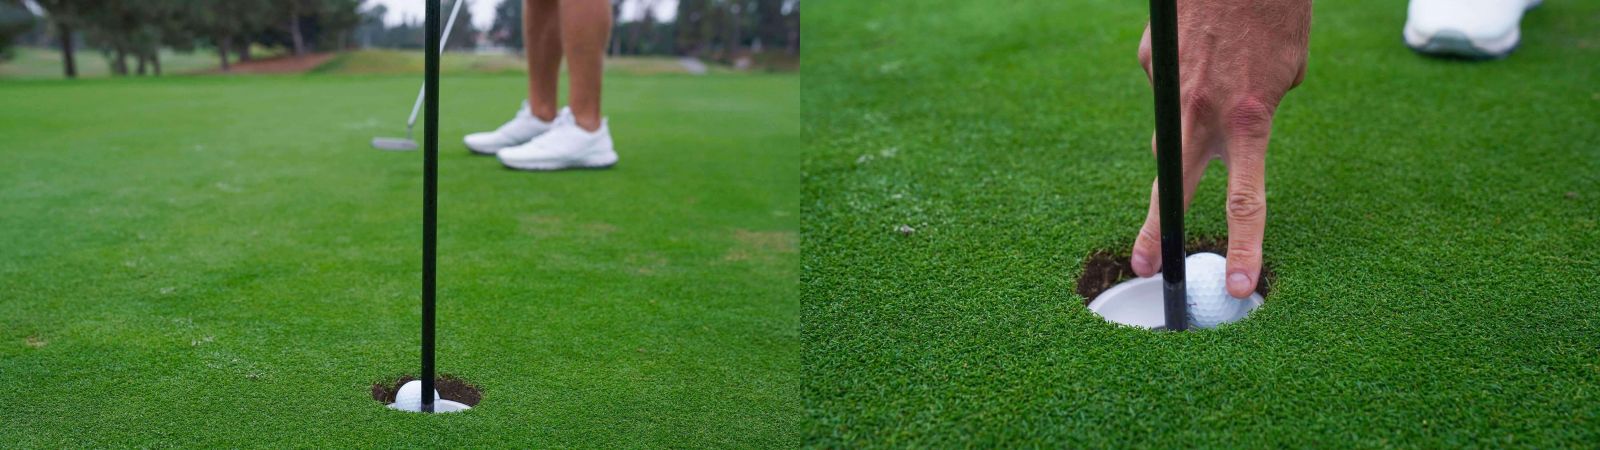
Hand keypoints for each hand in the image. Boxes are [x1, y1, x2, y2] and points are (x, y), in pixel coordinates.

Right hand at [1131, 0, 1311, 296]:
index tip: (1236, 288)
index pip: (1245, 202)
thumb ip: (1261, 109)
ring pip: (1167, 130)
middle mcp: (1201, 111)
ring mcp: (1167, 87)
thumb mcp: (1289, 67)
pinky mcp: (1147, 60)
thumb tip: (1232, 125)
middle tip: (1144, 265)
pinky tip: (1201, 42)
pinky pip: (1163, 83)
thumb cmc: (1276, 8)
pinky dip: (1181, 71)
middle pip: (1172, 187)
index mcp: (1249, 120)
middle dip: (1154, 232)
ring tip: (1215, 78)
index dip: (1243, 250)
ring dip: (1183, 125)